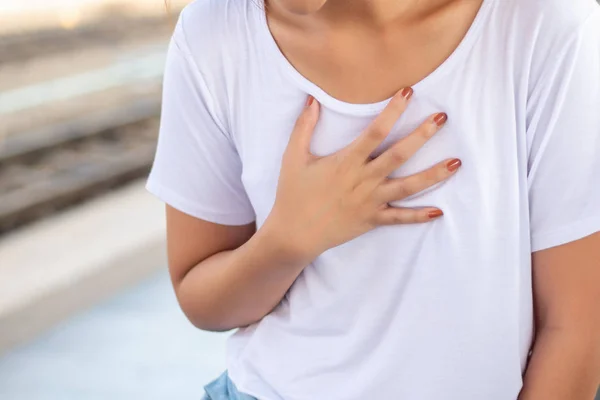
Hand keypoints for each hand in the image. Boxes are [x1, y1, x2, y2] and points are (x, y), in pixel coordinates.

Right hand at [264, 88, 460, 260]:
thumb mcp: (293, 158)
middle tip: (442, 119)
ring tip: (456, 163)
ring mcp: (370, 201)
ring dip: (433, 175)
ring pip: (408, 187)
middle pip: (399, 155)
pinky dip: (419, 216)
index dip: (393, 111)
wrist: (294, 234)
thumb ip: (303, 128)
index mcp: (346, 162)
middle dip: (422, 135)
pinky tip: (439, 211)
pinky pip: (399, 218)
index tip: (409, 92)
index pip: (375, 132)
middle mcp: (363, 180)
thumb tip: (312, 100)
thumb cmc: (293, 194)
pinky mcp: (372, 220)